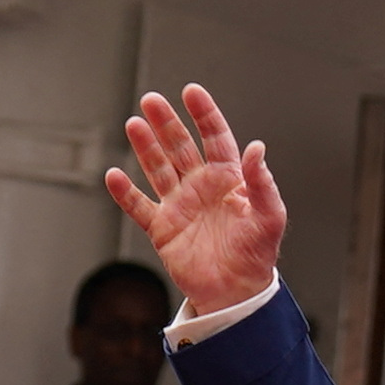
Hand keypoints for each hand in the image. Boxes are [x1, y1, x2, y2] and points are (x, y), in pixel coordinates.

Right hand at [106, 84, 291, 309]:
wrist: (237, 292)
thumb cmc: (257, 255)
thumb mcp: (269, 216)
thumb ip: (262, 182)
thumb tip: (257, 148)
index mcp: (229, 179)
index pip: (215, 137)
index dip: (204, 114)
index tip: (192, 92)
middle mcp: (201, 187)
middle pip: (180, 146)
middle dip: (166, 122)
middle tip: (151, 100)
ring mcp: (180, 206)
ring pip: (158, 169)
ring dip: (145, 147)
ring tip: (133, 124)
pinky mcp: (163, 229)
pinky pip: (139, 207)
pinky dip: (125, 193)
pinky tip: (114, 175)